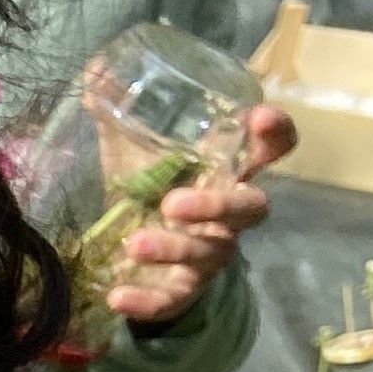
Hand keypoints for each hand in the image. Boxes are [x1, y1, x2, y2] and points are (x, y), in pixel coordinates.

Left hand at [108, 104, 294, 326]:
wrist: (129, 252)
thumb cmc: (147, 188)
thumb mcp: (133, 150)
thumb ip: (120, 113)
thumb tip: (96, 69)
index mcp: (226, 170)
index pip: (272, 149)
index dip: (276, 133)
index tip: (258, 117)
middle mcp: (229, 213)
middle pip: (252, 208)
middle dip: (218, 205)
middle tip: (174, 201)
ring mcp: (211, 253)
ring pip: (212, 254)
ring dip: (175, 248)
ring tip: (134, 244)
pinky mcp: (184, 290)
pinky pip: (175, 299)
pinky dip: (148, 302)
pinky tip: (117, 297)